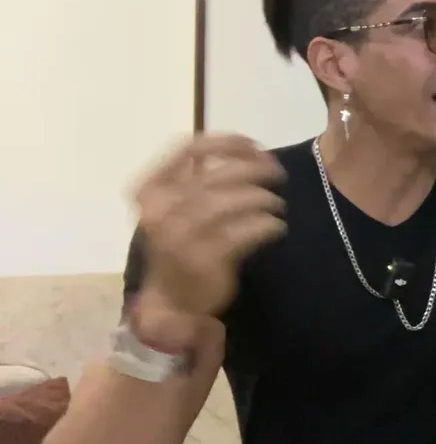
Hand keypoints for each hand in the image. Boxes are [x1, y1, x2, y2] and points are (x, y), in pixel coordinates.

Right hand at [134, 134, 284, 318]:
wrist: (171, 301)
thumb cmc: (179, 246)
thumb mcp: (175, 207)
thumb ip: (199, 178)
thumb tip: (249, 150)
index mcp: (150, 190)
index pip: (190, 149)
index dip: (227, 142)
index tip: (255, 146)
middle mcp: (161, 210)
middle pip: (218, 175)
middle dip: (256, 169)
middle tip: (277, 173)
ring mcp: (181, 236)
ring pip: (234, 202)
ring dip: (264, 199)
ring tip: (276, 204)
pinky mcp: (205, 260)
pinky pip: (246, 232)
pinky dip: (267, 225)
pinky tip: (275, 227)